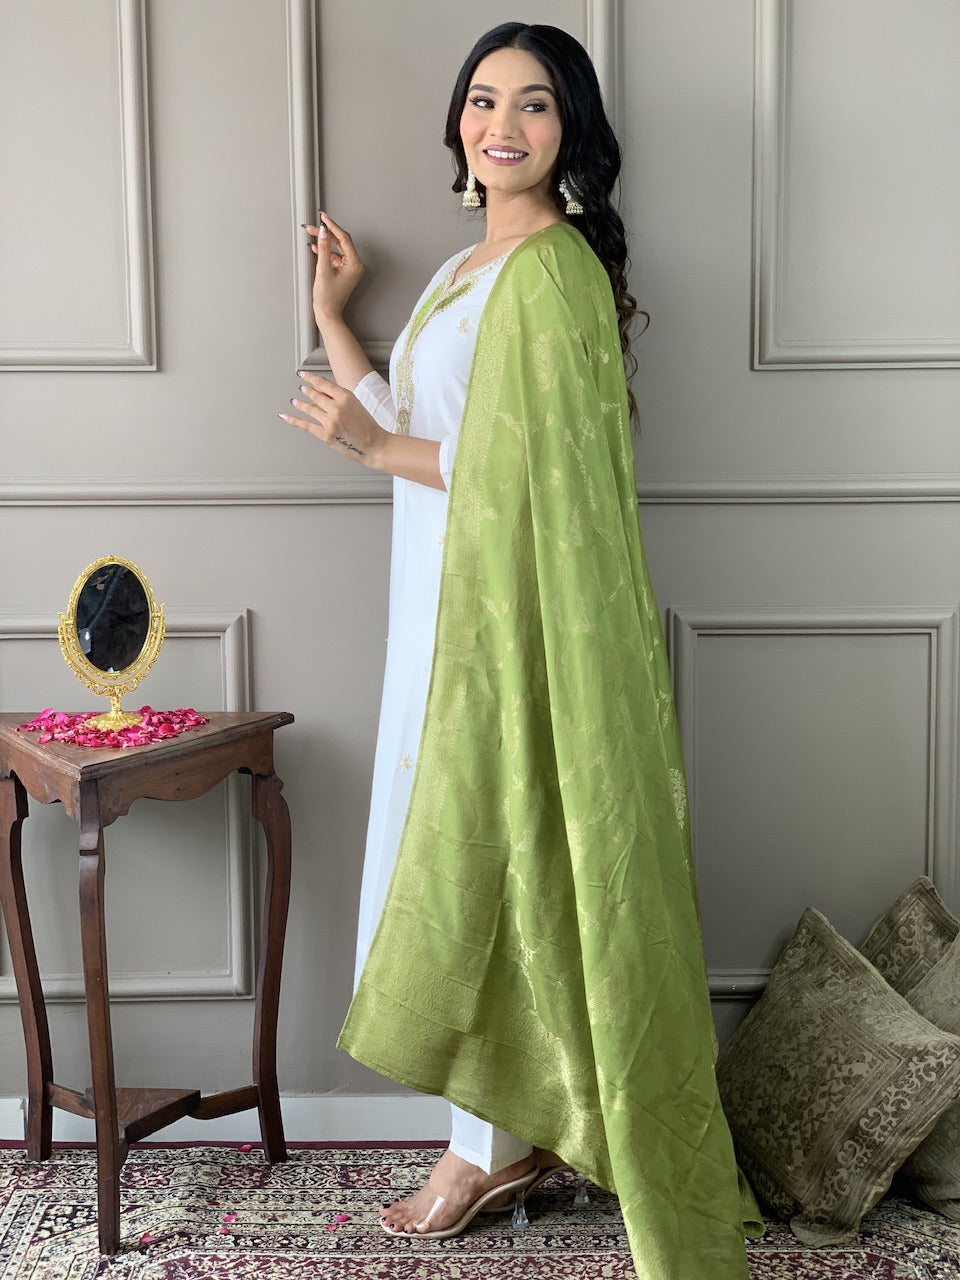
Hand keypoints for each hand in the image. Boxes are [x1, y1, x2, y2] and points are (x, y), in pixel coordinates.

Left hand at [281, 370, 386, 468]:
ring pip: (309, 409)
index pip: (323, 384)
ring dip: (300, 404)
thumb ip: (340, 398)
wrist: (374, 446)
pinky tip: (286, 416)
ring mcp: (330, 421)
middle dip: (306, 391)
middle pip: (315, 395)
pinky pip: (305, 425)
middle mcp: (336, 407)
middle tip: (302, 388)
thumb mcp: (356, 405)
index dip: (310, 378)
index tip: (303, 374)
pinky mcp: (325, 435)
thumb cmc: (369, 428)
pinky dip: (293, 420)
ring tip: (294, 401)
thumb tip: (322, 392)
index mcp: (346, 397)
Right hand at [306, 212, 364, 327]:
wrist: (328, 313)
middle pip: (340, 242)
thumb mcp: (323, 269)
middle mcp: (355, 265)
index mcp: (354, 264)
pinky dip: (326, 252)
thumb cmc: (328, 298)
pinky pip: (335, 257)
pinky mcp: (343, 272)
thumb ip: (323, 248)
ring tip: (312, 235)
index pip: (344, 238)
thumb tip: (323, 232)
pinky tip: (316, 248)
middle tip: (313, 227)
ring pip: (337, 248)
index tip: (324, 218)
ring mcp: (349, 269)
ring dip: (324, 242)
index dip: (333, 226)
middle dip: (326, 234)